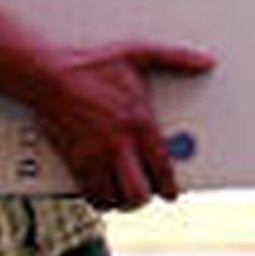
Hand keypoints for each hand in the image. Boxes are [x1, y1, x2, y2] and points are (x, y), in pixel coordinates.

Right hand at [30, 41, 214, 210]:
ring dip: (120, 201)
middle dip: (143, 199)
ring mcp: (96, 156)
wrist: (50, 75)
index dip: (169, 187)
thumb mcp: (138, 54)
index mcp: (140, 123)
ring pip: (114, 199)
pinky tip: (101, 192)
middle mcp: (119, 144)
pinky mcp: (75, 161)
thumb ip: (175, 59)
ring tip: (123, 194)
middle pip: (138, 193)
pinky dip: (98, 198)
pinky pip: (90, 194)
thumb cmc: (92, 65)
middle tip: (144, 193)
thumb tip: (205, 62)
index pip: (162, 168)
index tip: (171, 193)